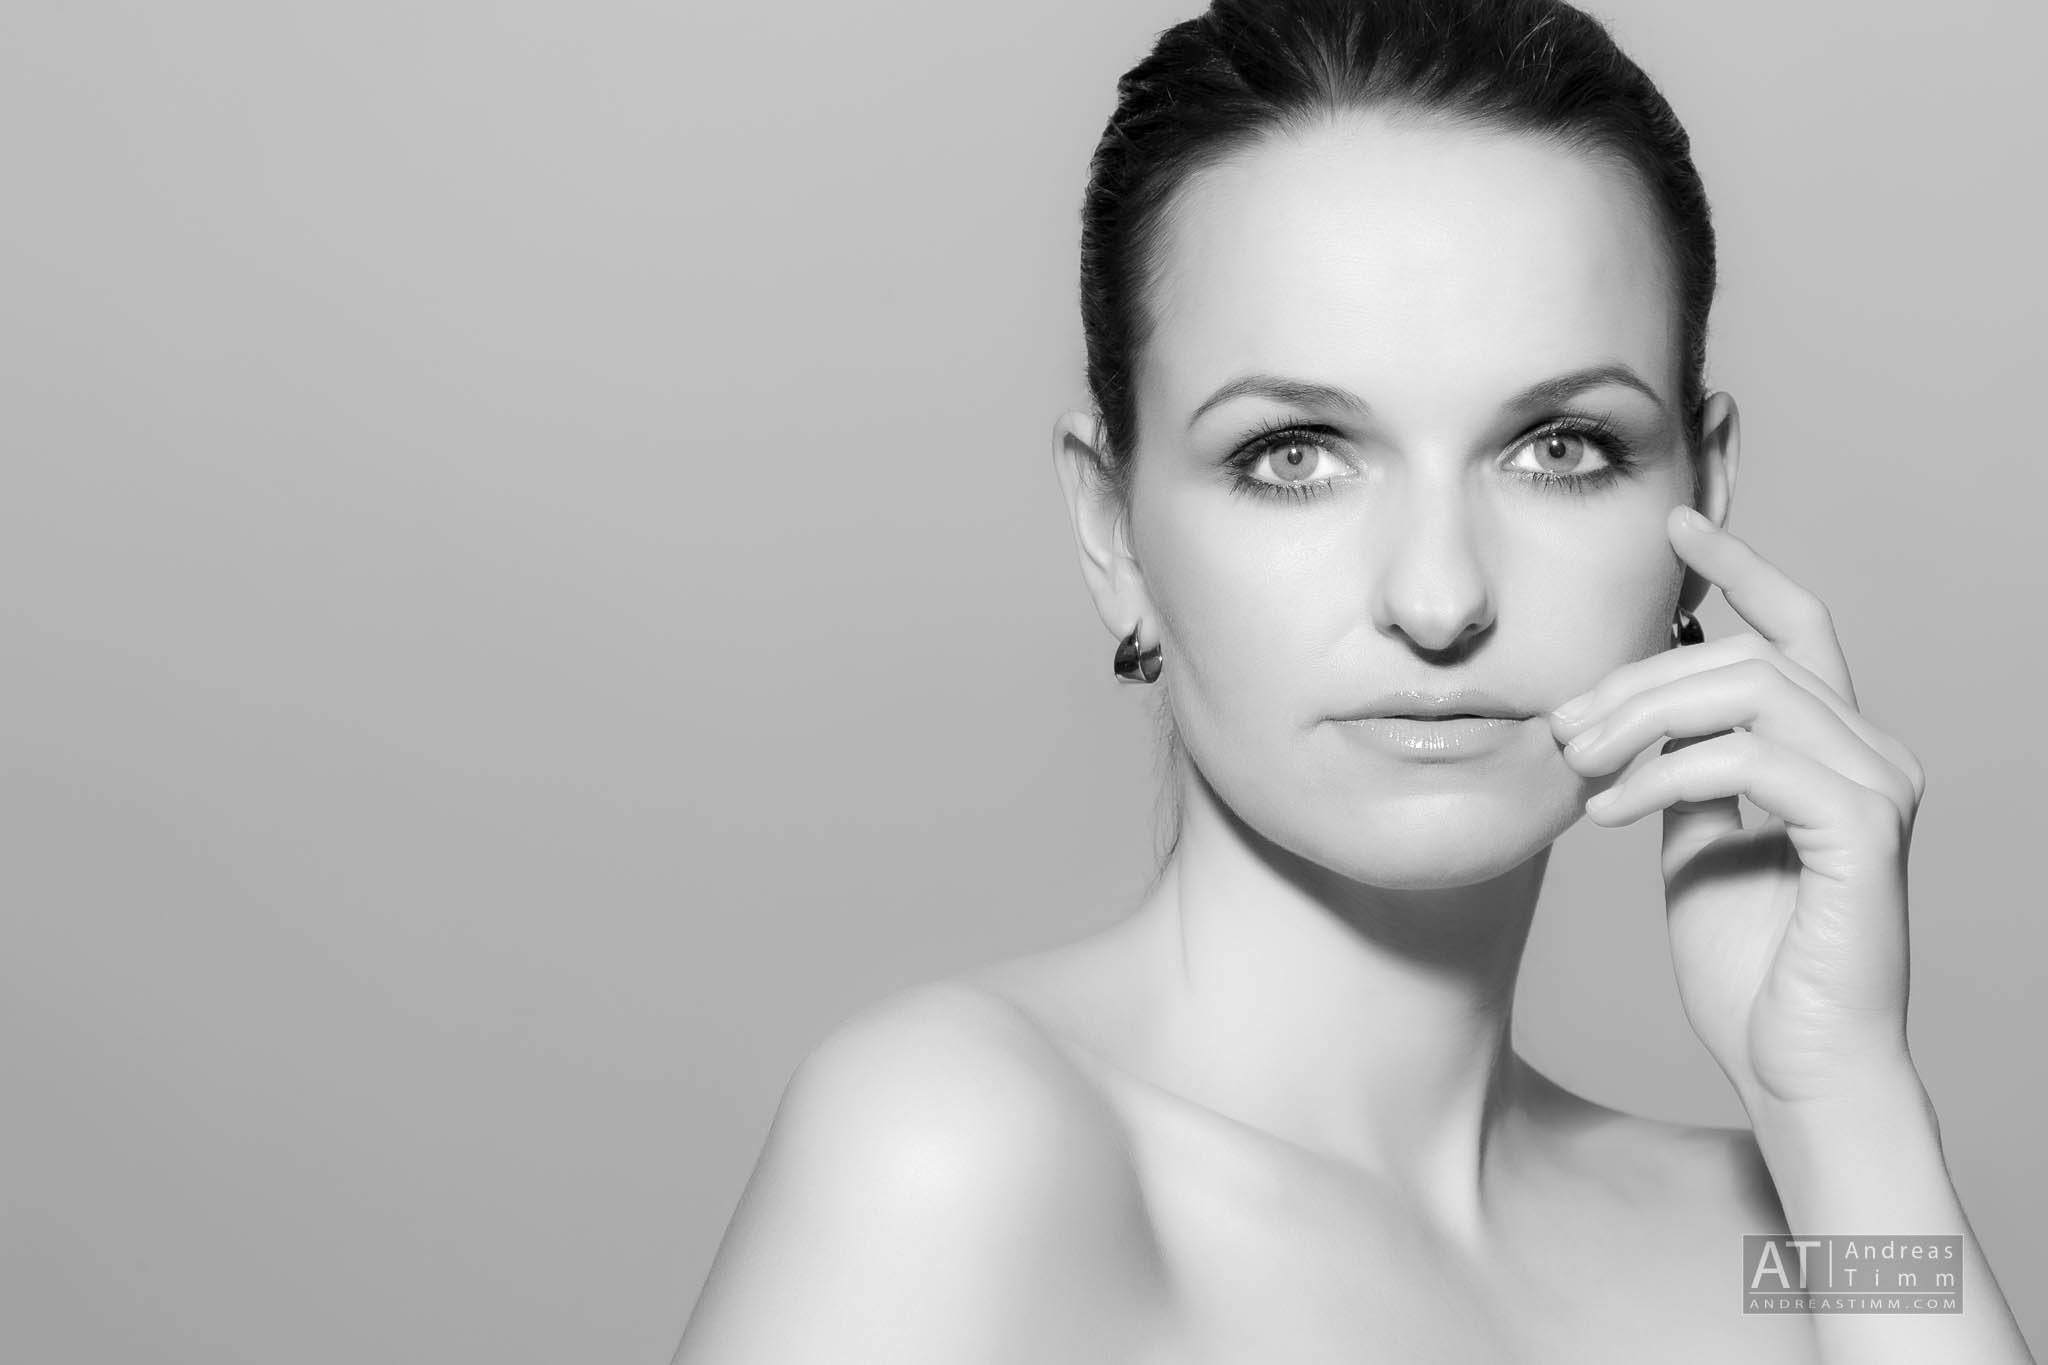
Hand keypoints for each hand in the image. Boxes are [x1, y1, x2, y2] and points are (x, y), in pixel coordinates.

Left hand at [1547, 505, 1925, 1117]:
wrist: (1795, 1062)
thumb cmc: (1748, 962)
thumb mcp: (1696, 838)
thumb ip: (1684, 765)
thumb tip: (1633, 704)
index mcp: (1832, 747)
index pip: (1796, 627)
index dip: (1740, 568)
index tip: (1675, 527)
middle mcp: (1870, 753)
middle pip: (1743, 655)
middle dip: (1635, 679)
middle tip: (1562, 728)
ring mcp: (1875, 787)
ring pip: (1745, 690)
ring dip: (1639, 719)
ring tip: (1577, 768)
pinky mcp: (1861, 829)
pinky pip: (1750, 758)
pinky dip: (1664, 775)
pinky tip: (1606, 813)